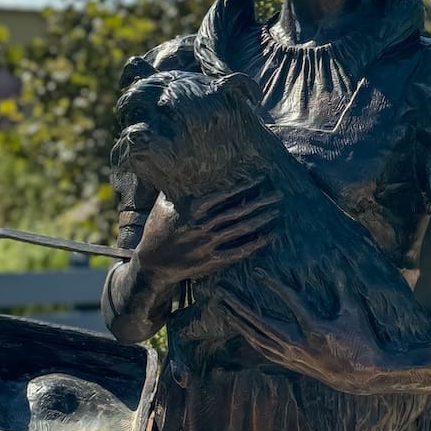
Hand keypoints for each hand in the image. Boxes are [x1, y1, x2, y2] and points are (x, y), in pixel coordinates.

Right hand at [135, 180, 280, 290]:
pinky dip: (254, 245)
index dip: (244, 186)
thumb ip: (174, 187)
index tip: (260, 179)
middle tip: (278, 194)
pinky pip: (238, 252)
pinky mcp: (212, 261)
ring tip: (276, 211)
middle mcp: (203, 226)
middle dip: (260, 202)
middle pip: (238, 211)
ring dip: (260, 220)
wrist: (152, 265)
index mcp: (192, 209)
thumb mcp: (162, 205)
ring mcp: (208, 244)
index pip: (224, 195)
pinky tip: (267, 237)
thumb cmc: (157, 231)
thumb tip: (175, 165)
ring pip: (241, 230)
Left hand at [216, 269, 387, 392]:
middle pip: (261, 323)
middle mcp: (299, 345)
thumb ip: (343, 287)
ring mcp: (293, 356)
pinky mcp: (291, 364)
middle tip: (221, 292)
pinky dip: (250, 338)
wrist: (361, 376)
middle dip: (239, 306)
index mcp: (316, 329)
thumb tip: (336, 260)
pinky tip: (240, 330)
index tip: (256, 271)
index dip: (273, 285)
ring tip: (223, 308)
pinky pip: (264, 350)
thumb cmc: (361, 340)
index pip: (290, 302)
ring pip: (258, 338)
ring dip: (239, 322)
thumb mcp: (354, 312)